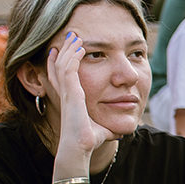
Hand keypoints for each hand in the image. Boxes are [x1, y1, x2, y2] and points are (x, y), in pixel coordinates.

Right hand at [47, 30, 112, 156]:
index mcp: (72, 99)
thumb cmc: (90, 140)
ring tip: (74, 37)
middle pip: (59, 65)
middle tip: (70, 36)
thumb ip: (111, 124)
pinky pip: (69, 69)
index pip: (63, 76)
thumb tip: (124, 129)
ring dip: (68, 49)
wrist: (80, 147)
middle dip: (64, 50)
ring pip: (63, 63)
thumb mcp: (102, 126)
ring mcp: (67, 92)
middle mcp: (66, 93)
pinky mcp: (71, 93)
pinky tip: (79, 47)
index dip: (63, 62)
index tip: (69, 50)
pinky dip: (72, 57)